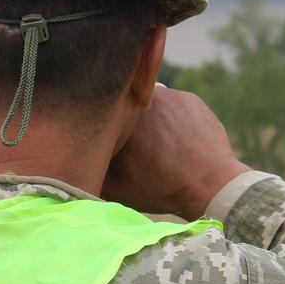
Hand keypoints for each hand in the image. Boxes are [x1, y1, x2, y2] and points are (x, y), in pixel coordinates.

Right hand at [100, 86, 250, 219]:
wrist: (210, 184)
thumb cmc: (160, 188)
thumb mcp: (117, 188)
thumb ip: (92, 171)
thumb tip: (74, 163)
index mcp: (118, 118)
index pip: (102, 114)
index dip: (103, 126)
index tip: (108, 141)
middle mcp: (140, 99)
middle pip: (124, 104)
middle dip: (126, 119)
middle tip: (134, 143)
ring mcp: (167, 95)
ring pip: (150, 102)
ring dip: (150, 117)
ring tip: (157, 143)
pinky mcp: (189, 99)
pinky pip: (173, 103)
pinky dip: (172, 118)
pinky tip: (177, 139)